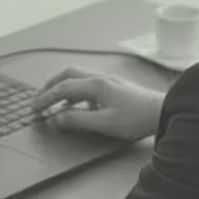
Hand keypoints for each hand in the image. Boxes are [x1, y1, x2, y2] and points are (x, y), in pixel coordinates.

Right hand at [31, 67, 162, 142]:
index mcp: (95, 85)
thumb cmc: (137, 118)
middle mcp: (100, 78)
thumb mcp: (104, 124)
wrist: (163, 113)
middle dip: (50, 86)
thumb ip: (77, 120)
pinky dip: (77, 94)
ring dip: (63, 89)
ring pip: (77, 78)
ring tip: (55, 105)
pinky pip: (88, 84)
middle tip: (40, 100)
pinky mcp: (115, 86)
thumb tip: (56, 118)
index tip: (35, 108)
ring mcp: (108, 80)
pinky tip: (79, 107)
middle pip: (67, 75)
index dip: (45, 98)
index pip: (62, 87)